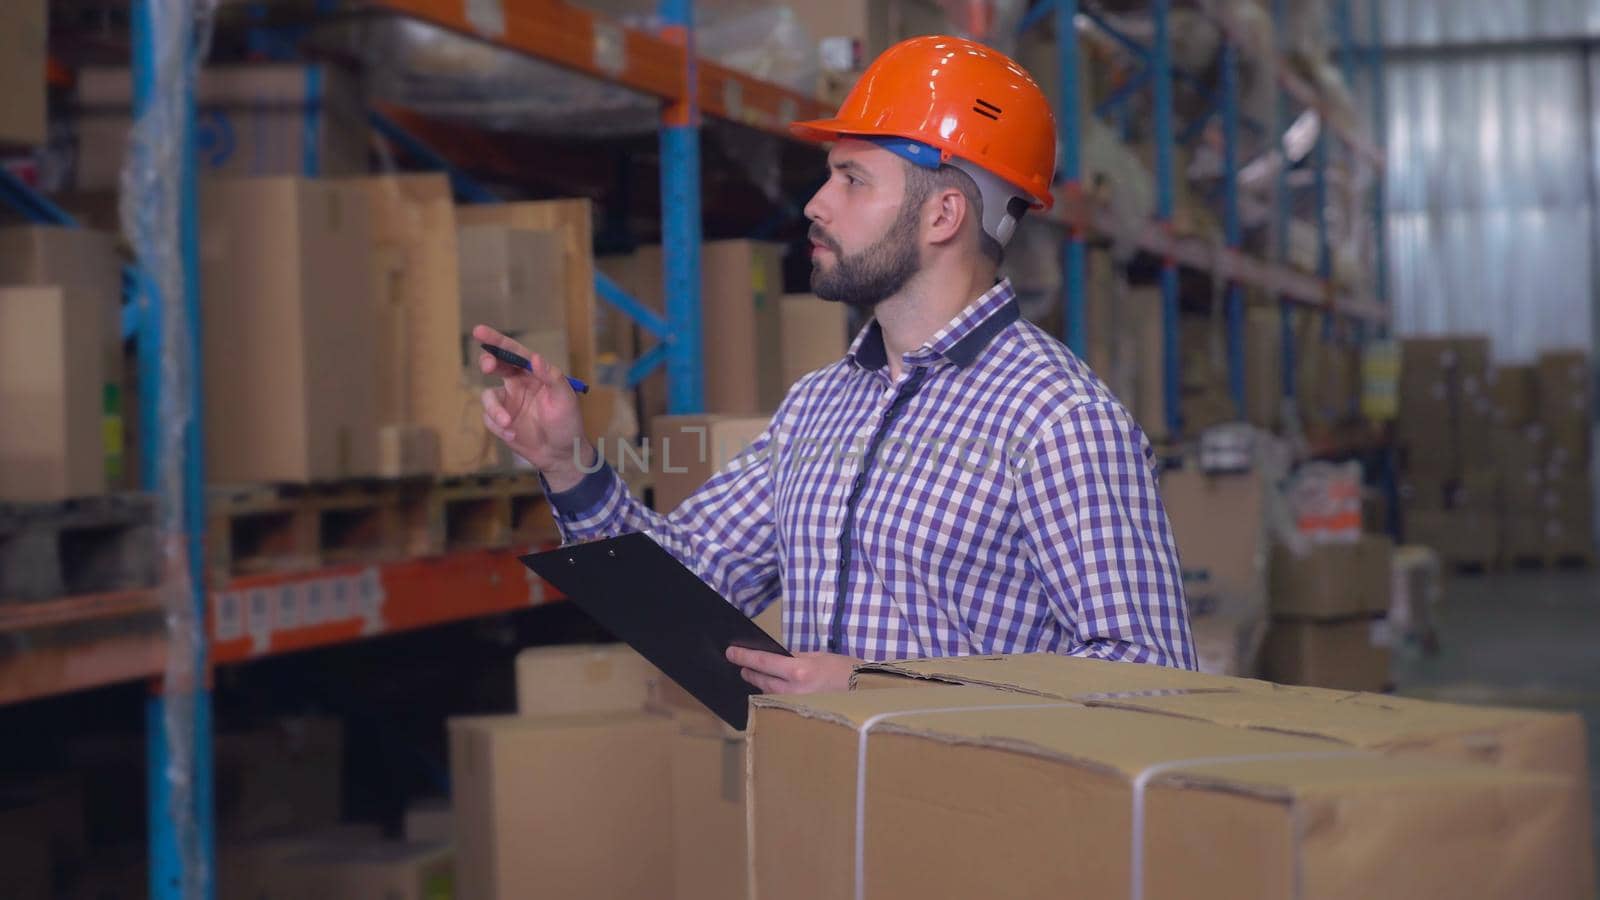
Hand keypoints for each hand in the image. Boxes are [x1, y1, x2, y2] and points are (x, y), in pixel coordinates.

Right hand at [474, 324, 592, 489]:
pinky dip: (498, 427)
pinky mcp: (500, 422)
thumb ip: (551, 377)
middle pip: (495, 365)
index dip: (495, 340)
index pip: (513, 352)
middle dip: (488, 362)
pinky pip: (489, 419)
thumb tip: (535, 358)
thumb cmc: (568, 422)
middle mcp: (517, 384)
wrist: (562, 454)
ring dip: (494, 409)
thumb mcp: (565, 398)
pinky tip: (513, 436)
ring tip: (508, 423)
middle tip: (489, 366)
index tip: (479, 330)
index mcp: (533, 373)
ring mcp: (507, 403)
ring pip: (487, 397)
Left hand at [726, 646, 860, 694]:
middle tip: (741, 665)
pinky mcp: (802, 715)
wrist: (867, 693)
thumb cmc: (847, 671)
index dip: (744, 657)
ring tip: (755, 676)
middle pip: (763, 681)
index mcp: (800, 671)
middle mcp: (795, 691)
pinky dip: (775, 696)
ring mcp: (798, 706)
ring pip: (771, 694)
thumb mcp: (820, 657)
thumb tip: (776, 659)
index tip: (731, 652)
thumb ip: (796, 659)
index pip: (764, 663)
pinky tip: (773, 690)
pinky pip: (782, 704)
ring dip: (762, 684)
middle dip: (750, 672)